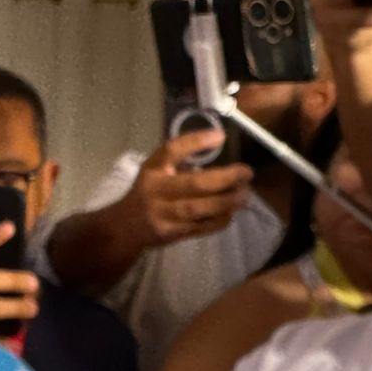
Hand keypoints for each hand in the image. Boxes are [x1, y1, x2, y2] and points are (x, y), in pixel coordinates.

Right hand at [114, 132, 253, 248]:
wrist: (125, 227)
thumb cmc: (147, 191)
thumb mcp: (156, 168)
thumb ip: (181, 156)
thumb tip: (218, 140)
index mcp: (153, 170)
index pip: (172, 151)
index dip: (196, 142)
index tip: (221, 136)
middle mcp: (157, 191)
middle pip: (194, 184)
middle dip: (225, 178)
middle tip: (246, 173)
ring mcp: (165, 215)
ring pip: (200, 209)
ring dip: (227, 201)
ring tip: (245, 194)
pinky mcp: (173, 234)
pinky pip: (202, 227)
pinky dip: (221, 220)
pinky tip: (232, 212)